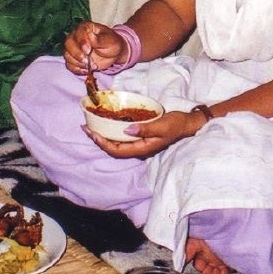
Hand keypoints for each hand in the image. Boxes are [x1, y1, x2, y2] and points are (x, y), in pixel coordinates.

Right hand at [64, 21, 125, 74]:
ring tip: (93, 65)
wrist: (113, 54)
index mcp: (85, 27)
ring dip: (78, 63)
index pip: (78, 32)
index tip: (88, 50)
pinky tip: (87, 70)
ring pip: (67, 55)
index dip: (81, 42)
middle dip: (77, 54)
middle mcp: (76, 36)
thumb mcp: (110, 40)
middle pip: (68, 43)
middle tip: (87, 60)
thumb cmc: (112, 43)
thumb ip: (100, 39)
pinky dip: (77, 69)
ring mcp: (73, 48)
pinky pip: (69, 64)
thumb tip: (90, 36)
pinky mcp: (73, 58)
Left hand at [84, 110, 200, 158]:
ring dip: (103, 136)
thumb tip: (126, 130)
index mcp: (142, 148)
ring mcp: (139, 144)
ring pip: (116, 144)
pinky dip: (112, 132)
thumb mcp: (163, 125)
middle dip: (98, 139)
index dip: (102, 143)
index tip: (92, 133)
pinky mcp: (140, 137)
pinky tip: (108, 124)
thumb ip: (146, 128)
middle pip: (113, 148)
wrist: (187, 124)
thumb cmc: (176, 124)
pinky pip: (122, 138)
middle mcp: (138, 149)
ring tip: (92, 126)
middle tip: (86, 128)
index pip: (116, 150)